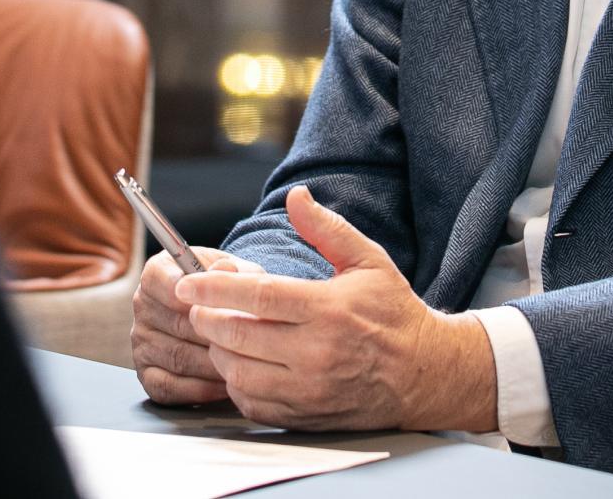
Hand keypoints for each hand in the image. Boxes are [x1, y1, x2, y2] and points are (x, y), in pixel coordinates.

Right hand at [131, 247, 263, 404]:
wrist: (222, 312)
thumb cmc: (228, 289)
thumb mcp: (236, 270)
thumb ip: (233, 270)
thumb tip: (226, 270)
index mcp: (157, 273)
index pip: (170, 286)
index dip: (200, 299)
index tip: (225, 308)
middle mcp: (142, 306)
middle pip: (178, 325)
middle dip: (216, 336)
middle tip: (248, 344)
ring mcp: (141, 342)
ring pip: (178, 359)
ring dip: (213, 365)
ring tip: (243, 365)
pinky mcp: (146, 374)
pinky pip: (170, 387)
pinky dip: (200, 390)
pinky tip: (225, 385)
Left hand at [174, 186, 496, 432]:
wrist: (425, 374)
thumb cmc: (394, 313)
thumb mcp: (368, 260)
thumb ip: (326, 228)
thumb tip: (296, 196)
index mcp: (328, 309)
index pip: (257, 297)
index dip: (214, 289)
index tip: (186, 283)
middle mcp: (318, 353)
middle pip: (239, 337)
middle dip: (207, 320)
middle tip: (197, 307)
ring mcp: (311, 390)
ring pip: (239, 375)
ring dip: (219, 353)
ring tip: (220, 334)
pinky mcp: (307, 416)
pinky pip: (253, 405)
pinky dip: (236, 386)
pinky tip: (241, 365)